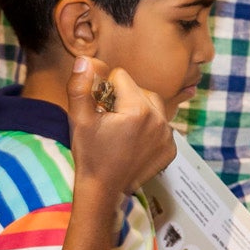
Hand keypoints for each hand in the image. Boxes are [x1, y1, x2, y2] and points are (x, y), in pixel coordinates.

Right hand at [66, 58, 174, 193]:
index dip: (105, 89)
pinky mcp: (171, 148)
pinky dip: (149, 128)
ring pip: (152, 105)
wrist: (102, 190)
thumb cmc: (89, 154)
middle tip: (109, 120)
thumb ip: (80, 86)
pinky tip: (134, 140)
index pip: (121, 76)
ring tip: (121, 128)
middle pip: (139, 89)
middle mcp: (159, 120)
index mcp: (138, 109)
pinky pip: (161, 124)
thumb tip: (85, 60)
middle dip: (123, 98)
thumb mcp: (79, 119)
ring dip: (138, 109)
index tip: (99, 109)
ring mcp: (168, 136)